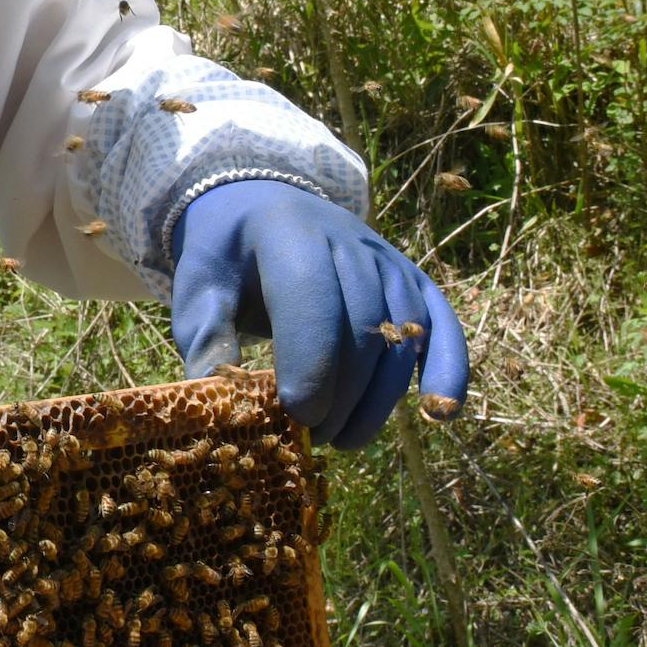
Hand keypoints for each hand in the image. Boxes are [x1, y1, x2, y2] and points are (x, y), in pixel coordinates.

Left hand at [169, 180, 467, 448]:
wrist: (261, 207)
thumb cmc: (227, 259)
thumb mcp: (199, 289)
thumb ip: (206, 338)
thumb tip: (217, 399)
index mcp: (287, 230)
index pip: (310, 295)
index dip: (309, 360)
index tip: (295, 415)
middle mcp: (347, 238)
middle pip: (361, 324)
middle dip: (341, 392)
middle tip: (312, 437)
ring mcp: (386, 257)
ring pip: (402, 333)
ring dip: (379, 397)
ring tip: (343, 439)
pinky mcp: (412, 278)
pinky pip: (442, 323)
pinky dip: (448, 368)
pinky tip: (440, 413)